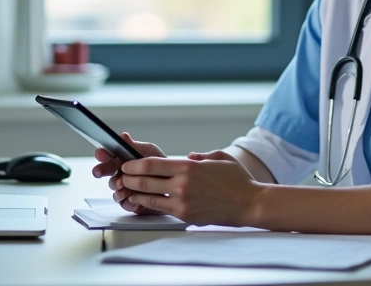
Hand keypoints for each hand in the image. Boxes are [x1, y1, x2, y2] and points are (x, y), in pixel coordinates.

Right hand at [91, 132, 165, 214]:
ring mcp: (124, 188)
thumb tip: (123, 136)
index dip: (102, 154)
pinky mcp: (130, 202)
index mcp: (123, 159)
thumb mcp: (150, 152)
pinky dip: (127, 200)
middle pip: (105, 171)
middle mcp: (120, 173)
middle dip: (100, 170)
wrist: (174, 182)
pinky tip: (132, 198)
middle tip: (98, 171)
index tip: (100, 153)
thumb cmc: (160, 164)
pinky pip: (124, 203)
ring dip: (116, 185)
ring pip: (114, 187)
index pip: (107, 155)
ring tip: (121, 184)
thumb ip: (135, 146)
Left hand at [120, 150, 261, 226]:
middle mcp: (182, 184)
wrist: (249, 203)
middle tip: (121, 176)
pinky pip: (160, 209)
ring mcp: (182, 202)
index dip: (134, 164)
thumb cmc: (237, 180)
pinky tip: (142, 201)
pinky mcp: (185, 215)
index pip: (151, 164)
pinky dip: (148, 205)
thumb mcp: (219, 157)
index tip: (126, 164)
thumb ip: (201, 155)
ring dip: (134, 193)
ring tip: (126, 189)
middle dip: (129, 178)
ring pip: (149, 197)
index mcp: (188, 166)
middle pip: (145, 180)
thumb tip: (189, 156)